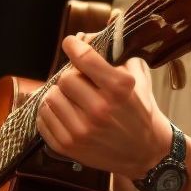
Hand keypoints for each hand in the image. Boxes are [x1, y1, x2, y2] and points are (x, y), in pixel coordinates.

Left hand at [36, 35, 172, 178]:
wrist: (147, 153)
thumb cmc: (141, 111)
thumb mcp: (138, 78)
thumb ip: (117, 56)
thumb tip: (88, 37)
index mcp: (118, 88)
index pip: (84, 58)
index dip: (73, 45)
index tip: (71, 43)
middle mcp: (99, 109)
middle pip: (65, 78)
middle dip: (71, 76)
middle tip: (79, 80)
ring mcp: (82, 130)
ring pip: (50, 98)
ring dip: (59, 94)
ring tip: (71, 98)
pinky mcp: (68, 146)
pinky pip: (44, 119)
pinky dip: (50, 112)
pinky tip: (63, 111)